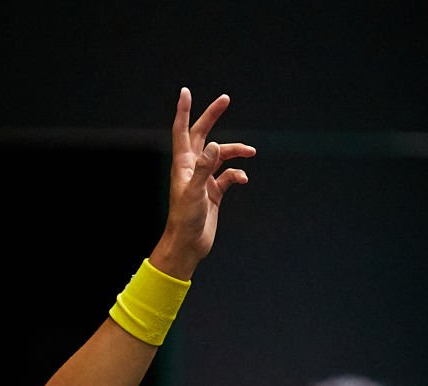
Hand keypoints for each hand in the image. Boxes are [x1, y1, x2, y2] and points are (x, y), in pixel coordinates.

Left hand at [150, 88, 255, 279]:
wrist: (188, 244)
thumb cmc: (185, 220)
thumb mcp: (194, 192)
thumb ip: (204, 168)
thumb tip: (215, 145)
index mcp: (182, 165)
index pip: (182, 131)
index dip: (184, 111)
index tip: (186, 92)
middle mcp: (192, 168)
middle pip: (202, 135)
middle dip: (212, 117)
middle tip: (225, 99)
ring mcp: (203, 180)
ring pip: (221, 156)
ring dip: (236, 151)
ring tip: (252, 152)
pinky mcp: (214, 193)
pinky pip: (229, 176)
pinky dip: (238, 174)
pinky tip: (243, 179)